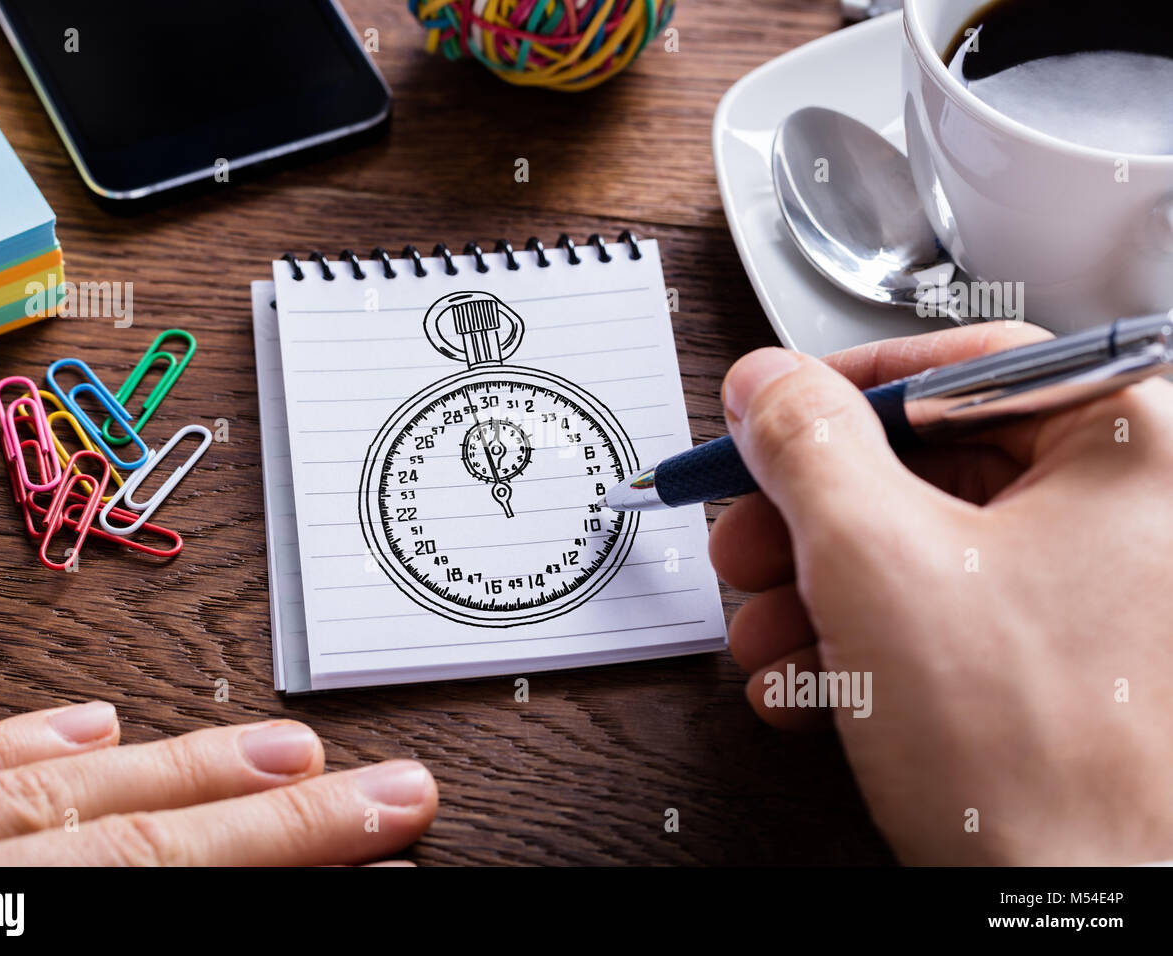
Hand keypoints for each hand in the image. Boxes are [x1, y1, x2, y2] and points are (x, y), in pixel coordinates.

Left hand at [0, 702, 436, 864]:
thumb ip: (82, 935)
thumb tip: (182, 892)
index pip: (140, 885)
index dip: (275, 848)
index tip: (375, 819)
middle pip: (102, 835)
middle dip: (249, 808)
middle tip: (357, 780)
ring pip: (23, 792)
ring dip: (159, 768)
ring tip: (268, 750)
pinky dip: (10, 746)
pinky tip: (81, 722)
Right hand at [709, 323, 1172, 864]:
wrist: (1074, 915)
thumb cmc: (1032, 753)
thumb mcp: (873, 561)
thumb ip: (806, 446)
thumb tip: (767, 383)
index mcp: (1128, 447)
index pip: (961, 365)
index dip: (838, 387)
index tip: (766, 415)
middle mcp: (1128, 511)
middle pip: (929, 463)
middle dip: (809, 515)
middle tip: (743, 535)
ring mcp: (1097, 593)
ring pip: (922, 548)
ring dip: (815, 589)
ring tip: (761, 635)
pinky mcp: (1059, 660)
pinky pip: (942, 614)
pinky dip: (861, 641)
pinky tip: (806, 686)